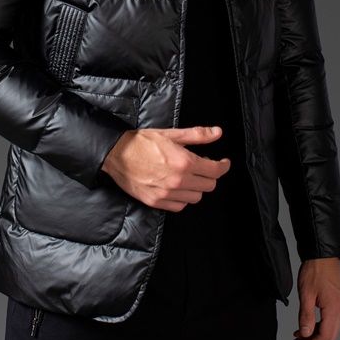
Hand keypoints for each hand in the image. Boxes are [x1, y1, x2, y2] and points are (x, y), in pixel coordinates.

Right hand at [101, 125, 230, 211]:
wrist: (116, 154)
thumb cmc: (142, 142)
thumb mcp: (172, 134)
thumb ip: (197, 135)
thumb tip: (217, 133)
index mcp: (184, 162)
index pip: (215, 170)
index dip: (223, 166)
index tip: (223, 163)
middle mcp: (178, 181)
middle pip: (209, 185)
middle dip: (210, 175)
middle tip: (204, 167)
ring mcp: (167, 194)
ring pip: (196, 198)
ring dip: (196, 187)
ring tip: (189, 176)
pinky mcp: (156, 202)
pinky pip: (180, 206)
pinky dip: (182, 198)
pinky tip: (177, 187)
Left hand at [293, 257, 339, 339]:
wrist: (322, 254)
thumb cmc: (314, 270)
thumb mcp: (306, 294)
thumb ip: (305, 316)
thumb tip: (305, 334)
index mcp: (334, 309)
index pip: (325, 337)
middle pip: (330, 336)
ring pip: (331, 329)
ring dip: (316, 334)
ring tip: (299, 333)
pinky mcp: (339, 301)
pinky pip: (331, 320)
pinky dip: (320, 325)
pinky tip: (308, 322)